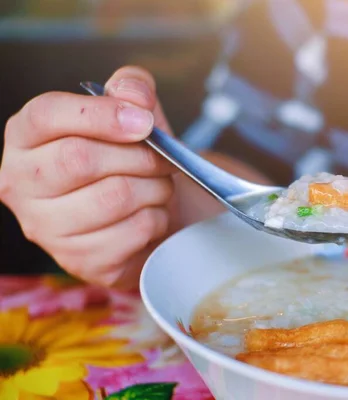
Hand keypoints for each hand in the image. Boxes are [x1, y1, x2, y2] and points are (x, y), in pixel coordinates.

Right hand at [0, 66, 176, 287]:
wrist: (142, 212)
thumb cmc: (128, 158)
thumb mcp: (130, 114)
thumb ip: (131, 88)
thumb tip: (134, 95)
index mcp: (25, 138)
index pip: (47, 115)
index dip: (103, 114)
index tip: (144, 121)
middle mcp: (21, 184)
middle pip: (81, 158)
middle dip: (139, 155)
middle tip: (164, 158)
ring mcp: (47, 228)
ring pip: (114, 197)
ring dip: (154, 187)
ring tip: (158, 185)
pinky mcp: (80, 260)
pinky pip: (134, 230)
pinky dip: (158, 218)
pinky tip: (152, 213)